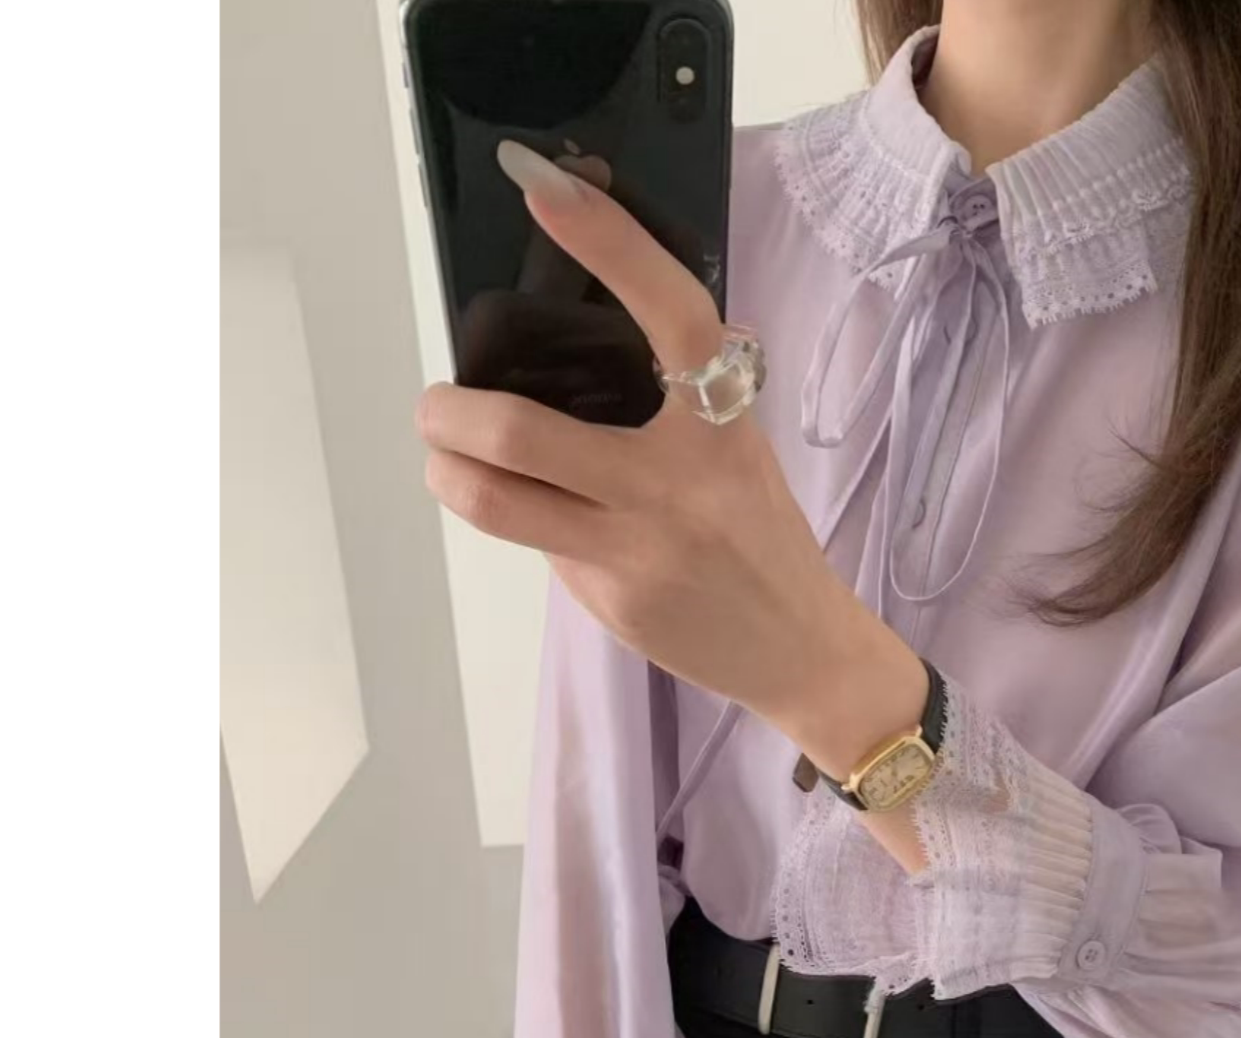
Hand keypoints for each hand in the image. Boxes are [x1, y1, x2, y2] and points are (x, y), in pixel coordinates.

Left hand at [416, 140, 925, 778]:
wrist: (802, 650)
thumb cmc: (762, 538)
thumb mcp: (738, 454)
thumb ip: (674, 408)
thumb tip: (564, 369)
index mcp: (724, 425)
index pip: (670, 313)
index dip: (607, 242)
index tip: (545, 185)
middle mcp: (679, 483)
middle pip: (523, 431)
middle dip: (451, 413)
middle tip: (438, 405)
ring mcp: (640, 549)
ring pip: (498, 501)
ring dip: (448, 471)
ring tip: (446, 459)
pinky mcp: (615, 602)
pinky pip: (540, 550)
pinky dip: (527, 527)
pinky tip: (549, 527)